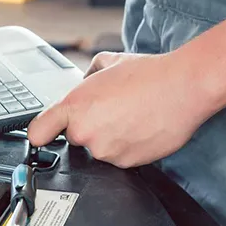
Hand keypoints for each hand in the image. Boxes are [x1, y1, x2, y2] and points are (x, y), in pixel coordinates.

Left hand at [27, 51, 217, 167]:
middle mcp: (85, 132)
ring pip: (98, 149)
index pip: (38, 132)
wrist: (187, 87)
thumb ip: (86, 76)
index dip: (41, 134)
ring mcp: (105, 150)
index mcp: (75, 106)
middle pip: (74, 139)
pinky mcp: (125, 163)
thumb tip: (82, 83)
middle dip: (88, 127)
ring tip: (131, 117)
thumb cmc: (151, 74)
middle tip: (112, 111)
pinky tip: (141, 128)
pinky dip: (127, 147)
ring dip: (110, 138)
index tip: (43, 135)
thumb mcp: (107, 63)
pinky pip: (119, 158)